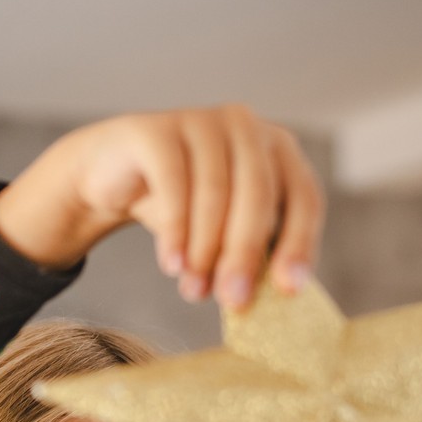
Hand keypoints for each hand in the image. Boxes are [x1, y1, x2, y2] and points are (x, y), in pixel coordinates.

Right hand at [0, 105, 323, 308]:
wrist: (117, 177)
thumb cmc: (183, 207)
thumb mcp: (225, 231)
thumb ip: (252, 254)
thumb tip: (270, 299)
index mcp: (279, 150)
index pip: (304, 198)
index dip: (299, 244)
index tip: (288, 290)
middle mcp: (247, 127)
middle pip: (259, 195)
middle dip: (245, 254)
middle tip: (233, 300)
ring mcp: (202, 121)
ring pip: (215, 192)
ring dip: (205, 250)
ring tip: (193, 290)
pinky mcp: (159, 129)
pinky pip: (173, 183)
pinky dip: (175, 231)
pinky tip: (171, 264)